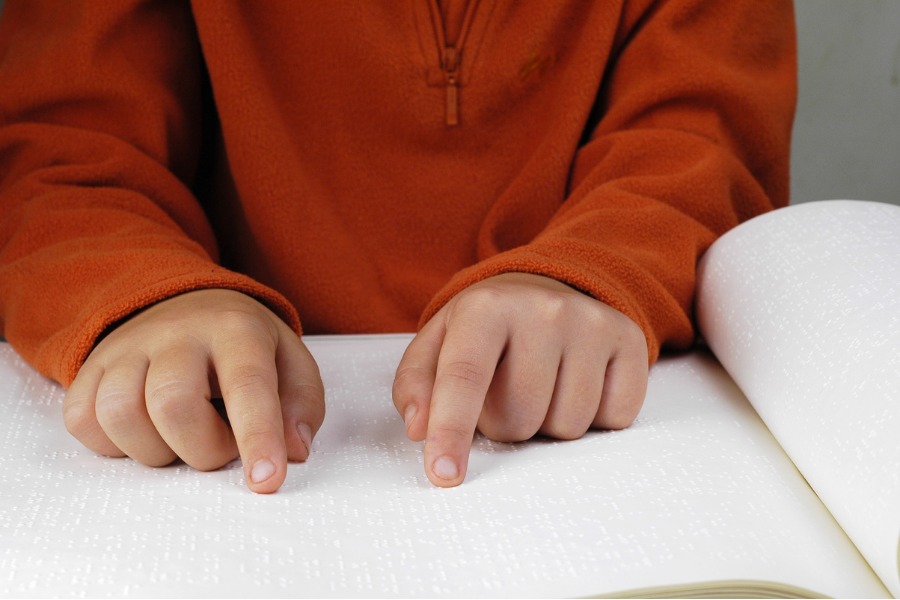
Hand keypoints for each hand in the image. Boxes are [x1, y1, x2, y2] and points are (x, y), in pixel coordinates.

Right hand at [63, 289, 324, 493]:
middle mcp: (177, 331)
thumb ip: (301, 406)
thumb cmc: (247, 347)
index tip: (266, 481)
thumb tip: (294, 451)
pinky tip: (147, 432)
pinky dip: (114, 445)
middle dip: (203, 450)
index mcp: (237, 329)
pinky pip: (83, 421)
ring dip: (156, 451)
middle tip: (222, 444)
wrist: (187, 302)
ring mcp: (127, 347)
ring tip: (183, 438)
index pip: (247, 385)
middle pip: (173, 406)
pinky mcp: (91, 366)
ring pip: (120, 415)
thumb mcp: (291, 363)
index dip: (257, 438)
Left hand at [393, 273, 647, 486]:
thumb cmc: (485, 330)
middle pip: (519, 418)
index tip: (444, 474)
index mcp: (486, 307)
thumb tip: (421, 428)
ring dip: (548, 424)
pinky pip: (613, 418)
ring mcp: (592, 323)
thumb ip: (417, 385)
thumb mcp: (438, 344)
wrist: (548, 289)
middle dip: (505, 424)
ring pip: (568, 426)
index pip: (465, 377)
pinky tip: (575, 384)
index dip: (452, 430)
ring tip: (540, 386)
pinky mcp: (630, 340)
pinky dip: (593, 417)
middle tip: (505, 391)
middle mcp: (543, 309)